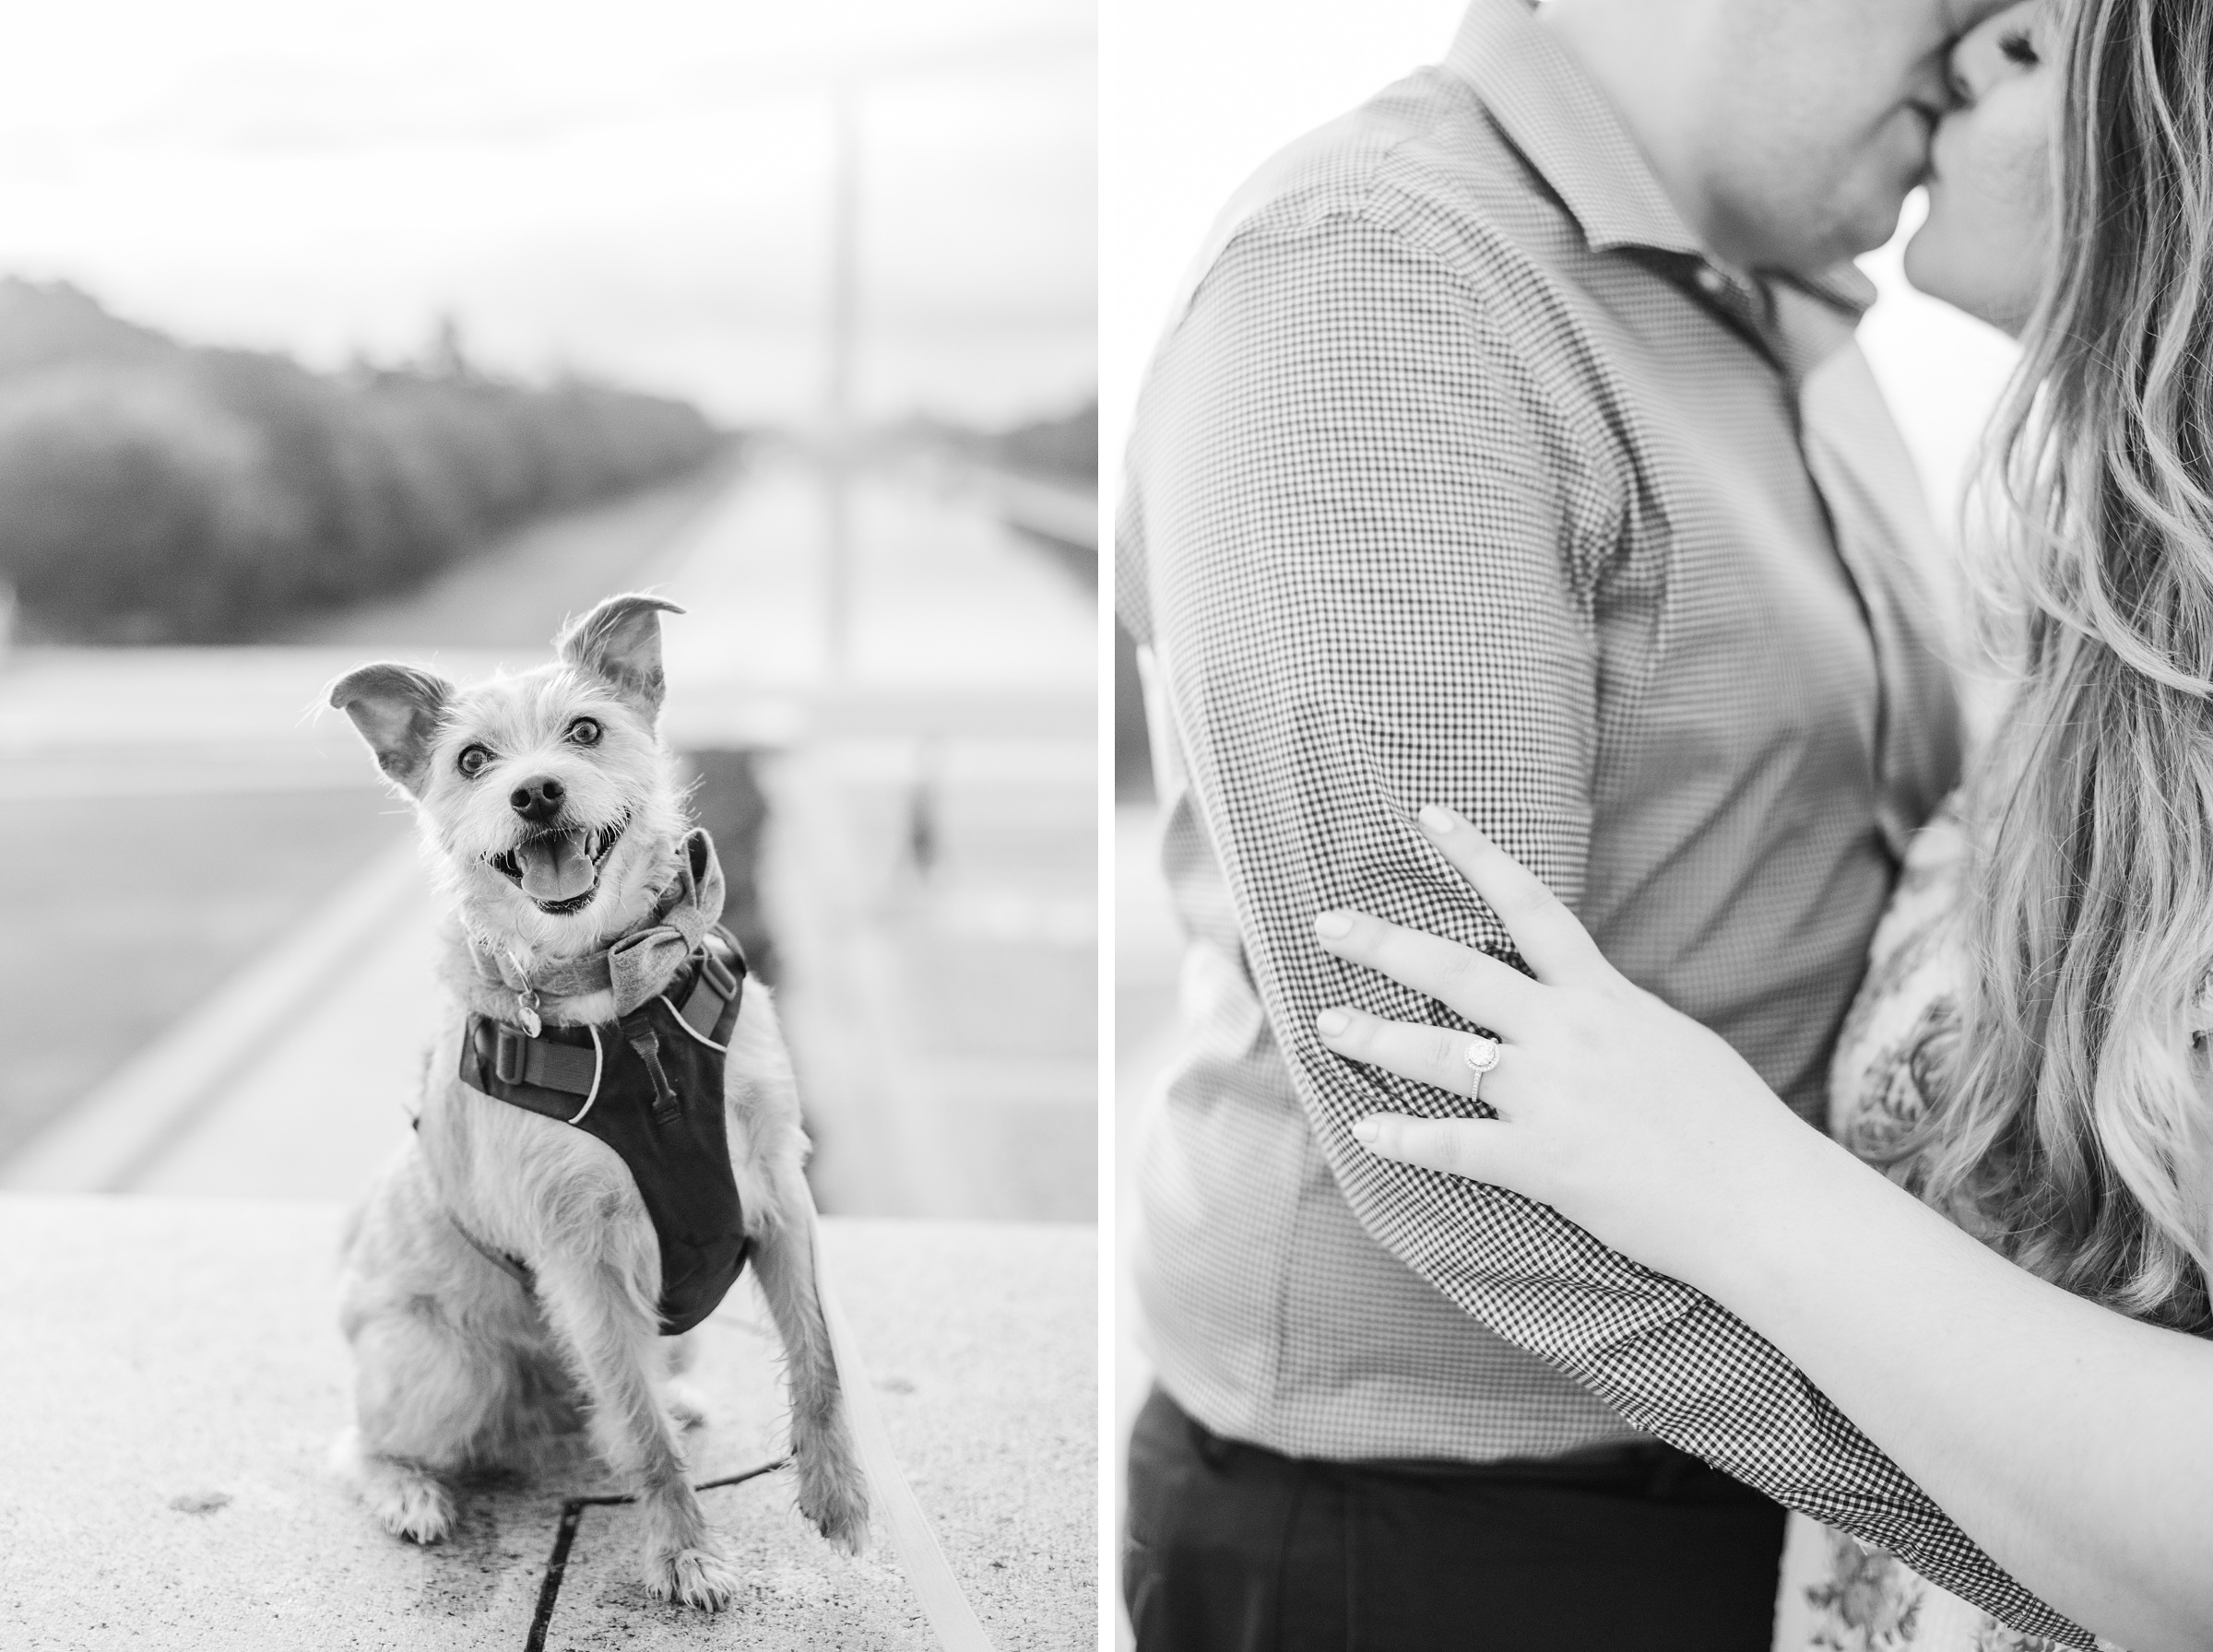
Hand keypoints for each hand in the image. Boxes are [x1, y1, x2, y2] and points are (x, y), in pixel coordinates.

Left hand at [1312, 804, 1824, 1283]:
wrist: (1767, 1202)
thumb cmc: (1733, 1126)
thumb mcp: (1673, 1041)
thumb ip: (1614, 1015)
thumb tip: (1580, 999)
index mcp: (1604, 997)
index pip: (1532, 907)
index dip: (1477, 856)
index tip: (1427, 815)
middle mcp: (1570, 1035)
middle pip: (1460, 972)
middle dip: (1387, 944)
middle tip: (1327, 924)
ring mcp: (1553, 1097)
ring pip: (1443, 1053)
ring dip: (1376, 1035)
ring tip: (1326, 1023)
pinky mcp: (1545, 1163)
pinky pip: (1456, 1146)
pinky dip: (1404, 1138)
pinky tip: (1365, 1129)